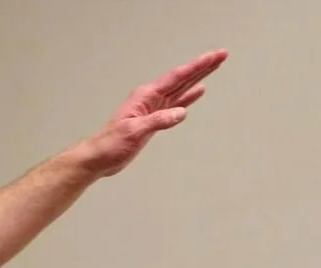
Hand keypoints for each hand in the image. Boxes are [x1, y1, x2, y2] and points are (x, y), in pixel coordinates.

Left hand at [75, 49, 226, 177]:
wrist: (99, 158)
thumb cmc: (110, 144)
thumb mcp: (134, 131)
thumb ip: (158, 121)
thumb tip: (180, 113)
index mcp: (146, 96)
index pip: (177, 77)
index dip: (197, 66)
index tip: (214, 56)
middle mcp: (151, 98)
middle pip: (182, 78)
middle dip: (202, 67)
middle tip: (222, 55)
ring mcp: (152, 108)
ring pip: (180, 89)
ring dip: (198, 78)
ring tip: (215, 67)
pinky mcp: (153, 120)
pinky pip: (175, 104)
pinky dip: (187, 98)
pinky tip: (198, 92)